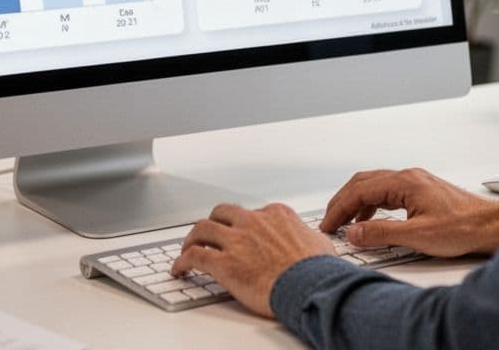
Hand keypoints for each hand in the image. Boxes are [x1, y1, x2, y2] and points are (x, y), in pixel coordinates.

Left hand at [171, 203, 334, 317]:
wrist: (311, 287)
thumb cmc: (318, 270)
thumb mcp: (319, 242)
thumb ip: (307, 236)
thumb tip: (311, 239)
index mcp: (276, 214)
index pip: (252, 212)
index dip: (243, 223)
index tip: (239, 232)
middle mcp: (253, 222)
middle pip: (222, 212)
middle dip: (214, 222)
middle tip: (209, 234)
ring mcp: (237, 240)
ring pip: (202, 229)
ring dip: (191, 238)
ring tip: (187, 248)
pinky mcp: (224, 263)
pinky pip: (194, 256)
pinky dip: (182, 262)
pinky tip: (179, 269)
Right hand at [321, 168, 498, 257]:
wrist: (491, 226)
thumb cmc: (464, 228)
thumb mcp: (418, 235)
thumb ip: (382, 233)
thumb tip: (354, 232)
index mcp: (405, 182)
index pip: (359, 191)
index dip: (339, 208)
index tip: (328, 224)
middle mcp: (408, 177)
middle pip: (363, 183)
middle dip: (342, 202)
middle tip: (329, 221)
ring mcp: (415, 182)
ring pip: (374, 186)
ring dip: (356, 202)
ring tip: (345, 222)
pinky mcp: (420, 191)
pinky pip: (386, 192)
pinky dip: (371, 205)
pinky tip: (371, 220)